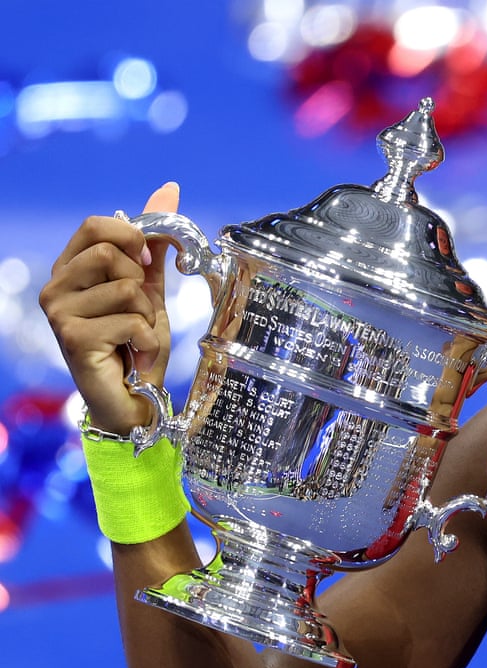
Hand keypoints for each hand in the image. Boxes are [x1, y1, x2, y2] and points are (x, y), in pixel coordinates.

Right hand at [39, 183, 180, 433]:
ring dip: (147, 316)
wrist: (133, 398)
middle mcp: (56, 286)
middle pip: (111, 253)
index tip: (146, 265)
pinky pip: (132, 319)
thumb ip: (154, 244)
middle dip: (141, 285)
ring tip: (137, 337)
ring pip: (126, 288)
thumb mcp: (150, 289)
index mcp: (70, 268)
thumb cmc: (136, 344)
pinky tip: (137, 355)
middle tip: (139, 314)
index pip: (97, 225)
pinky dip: (148, 340)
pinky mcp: (72, 338)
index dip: (132, 239)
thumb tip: (168, 188)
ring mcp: (59, 312)